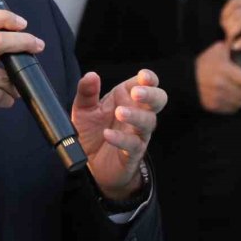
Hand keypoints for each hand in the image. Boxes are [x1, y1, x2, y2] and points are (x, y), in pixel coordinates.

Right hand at [0, 9, 42, 137]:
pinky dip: (7, 98)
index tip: (21, 23)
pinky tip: (2, 100)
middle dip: (23, 41)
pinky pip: (2, 93)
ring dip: (13, 82)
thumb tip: (6, 37)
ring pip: (3, 73)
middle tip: (37, 44)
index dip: (5, 18)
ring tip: (12, 87)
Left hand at [71, 70, 166, 199]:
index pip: (146, 84)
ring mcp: (137, 134)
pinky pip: (133, 145)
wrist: (89, 164)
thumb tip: (91, 75)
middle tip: (136, 93)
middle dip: (151, 95)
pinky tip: (108, 134)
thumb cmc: (91, 131)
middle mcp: (136, 113)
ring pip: (148, 122)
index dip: (149, 78)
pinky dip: (121, 139)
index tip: (143, 76)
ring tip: (119, 112)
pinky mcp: (132, 153)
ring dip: (136, 116)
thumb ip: (86, 91)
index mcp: (126, 98)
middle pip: (158, 100)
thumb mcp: (83, 108)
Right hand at [195, 41, 240, 113]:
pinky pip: (232, 109)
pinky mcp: (213, 106)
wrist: (186, 77)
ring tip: (240, 91)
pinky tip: (231, 97)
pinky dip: (234, 104)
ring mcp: (217, 97)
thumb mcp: (216, 50)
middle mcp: (222, 86)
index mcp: (225, 70)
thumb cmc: (203, 63)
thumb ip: (231, 47)